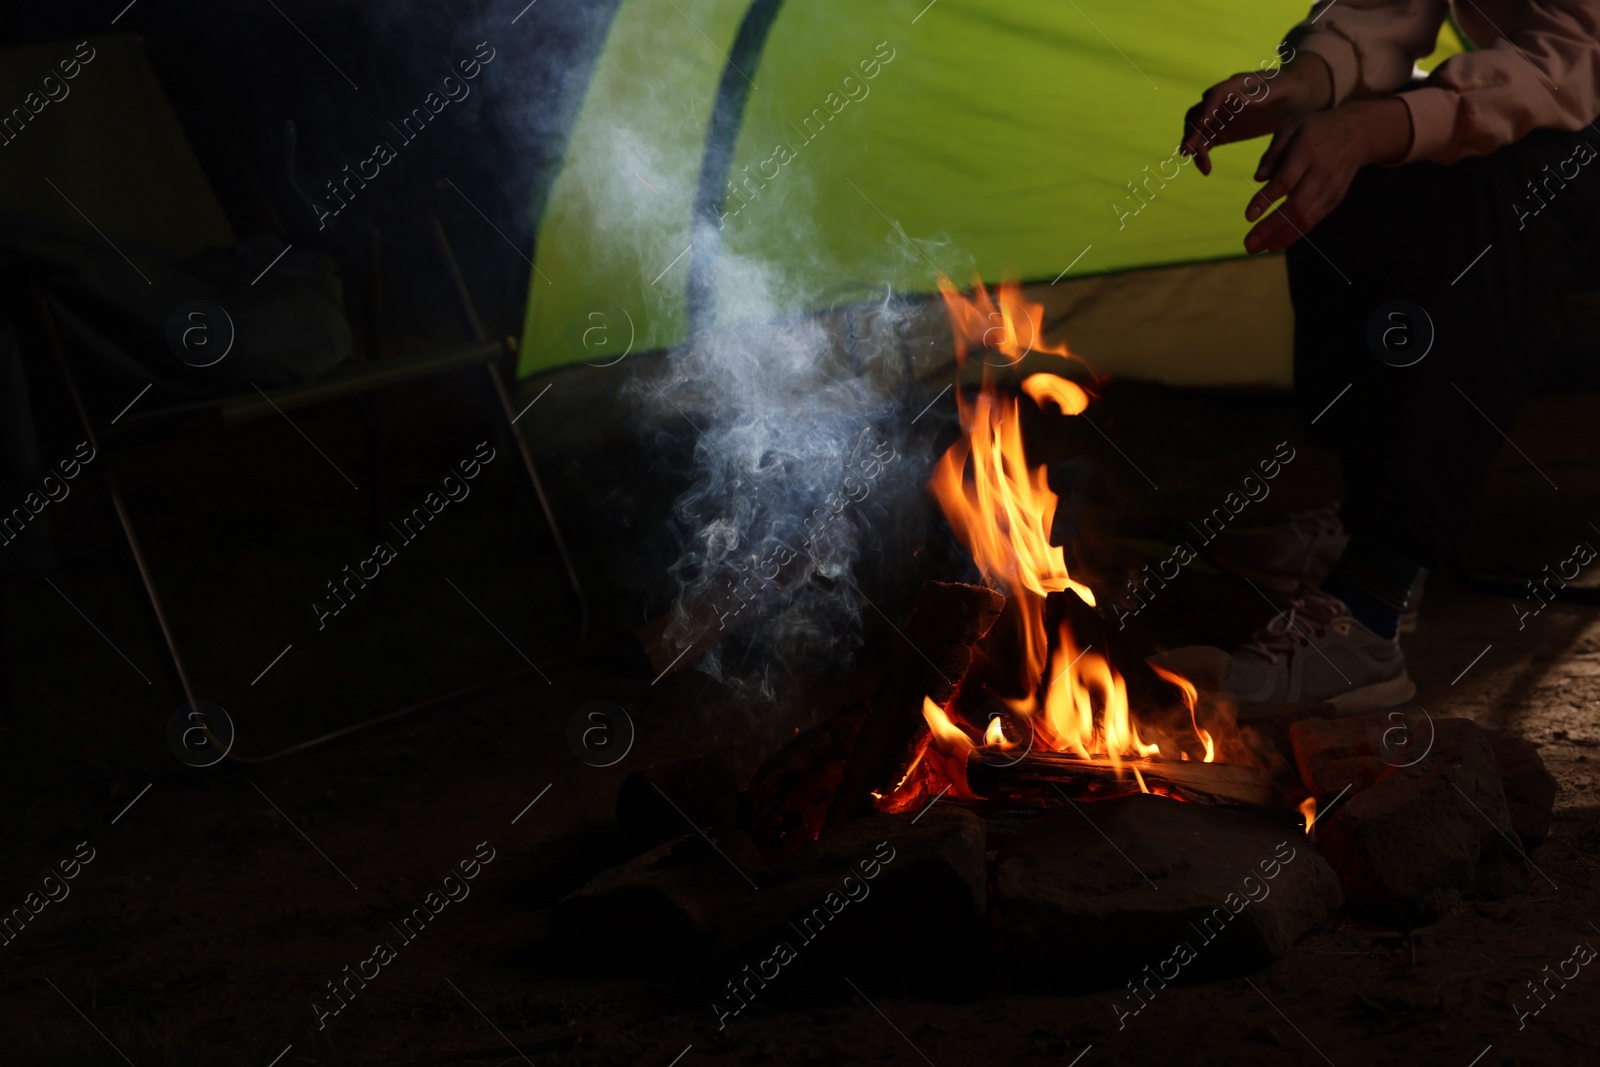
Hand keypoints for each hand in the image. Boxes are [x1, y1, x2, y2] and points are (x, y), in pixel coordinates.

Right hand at [1179, 58, 1331, 174]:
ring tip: (1204, 167)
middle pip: (1197, 114)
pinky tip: (1207, 169)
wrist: (1295, 97)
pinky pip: (1205, 143)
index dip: (1206, 110)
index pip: (1214, 96)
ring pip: (1197, 131)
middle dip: (1192, 133)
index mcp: (1234, 85)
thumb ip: (1259, 95)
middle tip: (1190, 153)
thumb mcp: (1279, 89)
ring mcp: (1220, 117)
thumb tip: (1236, 102)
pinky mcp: (1222, 131)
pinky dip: (1202, 155)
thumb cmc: (1289, 88)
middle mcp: (1221, 101)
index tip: (1201, 126)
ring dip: (1195, 147)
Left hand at [1243, 97, 1411, 252]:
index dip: (1267, 200)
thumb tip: (1258, 178)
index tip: (1248, 216)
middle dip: (1270, 228)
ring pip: (1305, 219)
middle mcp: (1321, 174)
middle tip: (1248, 244)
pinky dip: (1292, 235)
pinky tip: (1273, 244)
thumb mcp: (1292, 128)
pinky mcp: (1334, 201)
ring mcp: (1330, 190)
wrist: (1359, 134)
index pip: (1286, 180)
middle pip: (1296, 207)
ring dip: (1279, 237)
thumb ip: (1273, 153)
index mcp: (1308, 151)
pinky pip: (1311, 222)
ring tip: (1255, 248)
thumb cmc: (1317, 130)